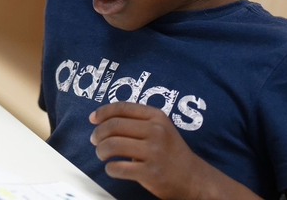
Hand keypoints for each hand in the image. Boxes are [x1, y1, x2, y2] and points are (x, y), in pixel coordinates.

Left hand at [90, 102, 234, 199]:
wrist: (194, 178)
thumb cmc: (170, 151)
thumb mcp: (159, 127)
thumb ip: (136, 121)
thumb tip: (100, 119)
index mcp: (156, 116)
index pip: (122, 107)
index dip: (102, 112)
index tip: (92, 119)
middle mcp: (156, 131)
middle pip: (113, 126)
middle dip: (98, 133)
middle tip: (94, 140)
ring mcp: (154, 152)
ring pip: (113, 145)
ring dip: (100, 150)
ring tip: (101, 154)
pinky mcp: (151, 173)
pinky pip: (119, 168)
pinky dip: (110, 168)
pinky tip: (112, 168)